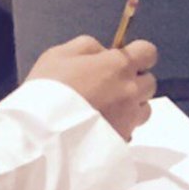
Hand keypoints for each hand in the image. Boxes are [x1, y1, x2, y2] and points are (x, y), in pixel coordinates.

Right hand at [26, 35, 157, 140]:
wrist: (39, 137)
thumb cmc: (48, 90)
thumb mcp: (60, 55)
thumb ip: (89, 47)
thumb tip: (104, 52)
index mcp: (119, 66)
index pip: (148, 52)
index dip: (138, 55)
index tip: (122, 62)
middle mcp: (131, 91)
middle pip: (149, 82)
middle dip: (134, 82)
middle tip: (110, 89)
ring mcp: (129, 119)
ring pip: (144, 110)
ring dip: (131, 108)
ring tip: (106, 113)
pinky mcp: (122, 142)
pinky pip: (130, 132)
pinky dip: (121, 129)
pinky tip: (99, 131)